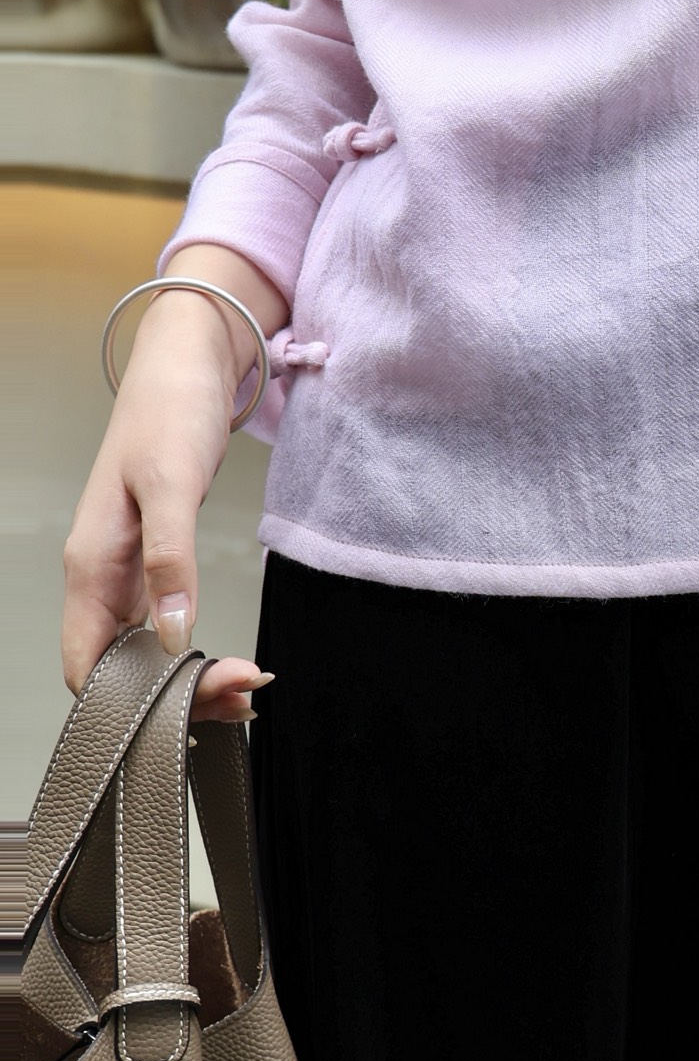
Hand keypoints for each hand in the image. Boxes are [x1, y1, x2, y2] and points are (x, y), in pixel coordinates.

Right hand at [62, 247, 286, 723]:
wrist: (189, 359)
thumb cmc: (171, 409)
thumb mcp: (173, 482)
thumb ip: (170, 558)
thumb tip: (172, 634)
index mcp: (91, 564)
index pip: (89, 667)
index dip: (136, 700)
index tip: (200, 701)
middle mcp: (103, 575)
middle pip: (121, 669)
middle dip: (175, 696)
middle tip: (242, 695)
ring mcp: (127, 569)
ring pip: (144, 650)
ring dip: (189, 676)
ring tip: (246, 687)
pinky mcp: (156, 558)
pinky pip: (163, 623)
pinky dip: (193, 647)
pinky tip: (228, 657)